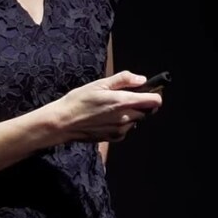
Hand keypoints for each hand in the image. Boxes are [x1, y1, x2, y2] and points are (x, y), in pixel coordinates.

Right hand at [49, 71, 163, 142]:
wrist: (63, 122)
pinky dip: (122, 123)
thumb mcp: (99, 83)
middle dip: (140, 103)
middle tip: (124, 97)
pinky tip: (106, 118)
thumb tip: (141, 79)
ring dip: (131, 113)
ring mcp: (120, 130)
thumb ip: (123, 80)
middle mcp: (125, 118)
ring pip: (136, 120)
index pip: (154, 101)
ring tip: (111, 108)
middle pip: (146, 111)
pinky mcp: (114, 138)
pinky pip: (126, 129)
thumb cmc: (78, 101)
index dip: (154, 94)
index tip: (148, 90)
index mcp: (123, 102)